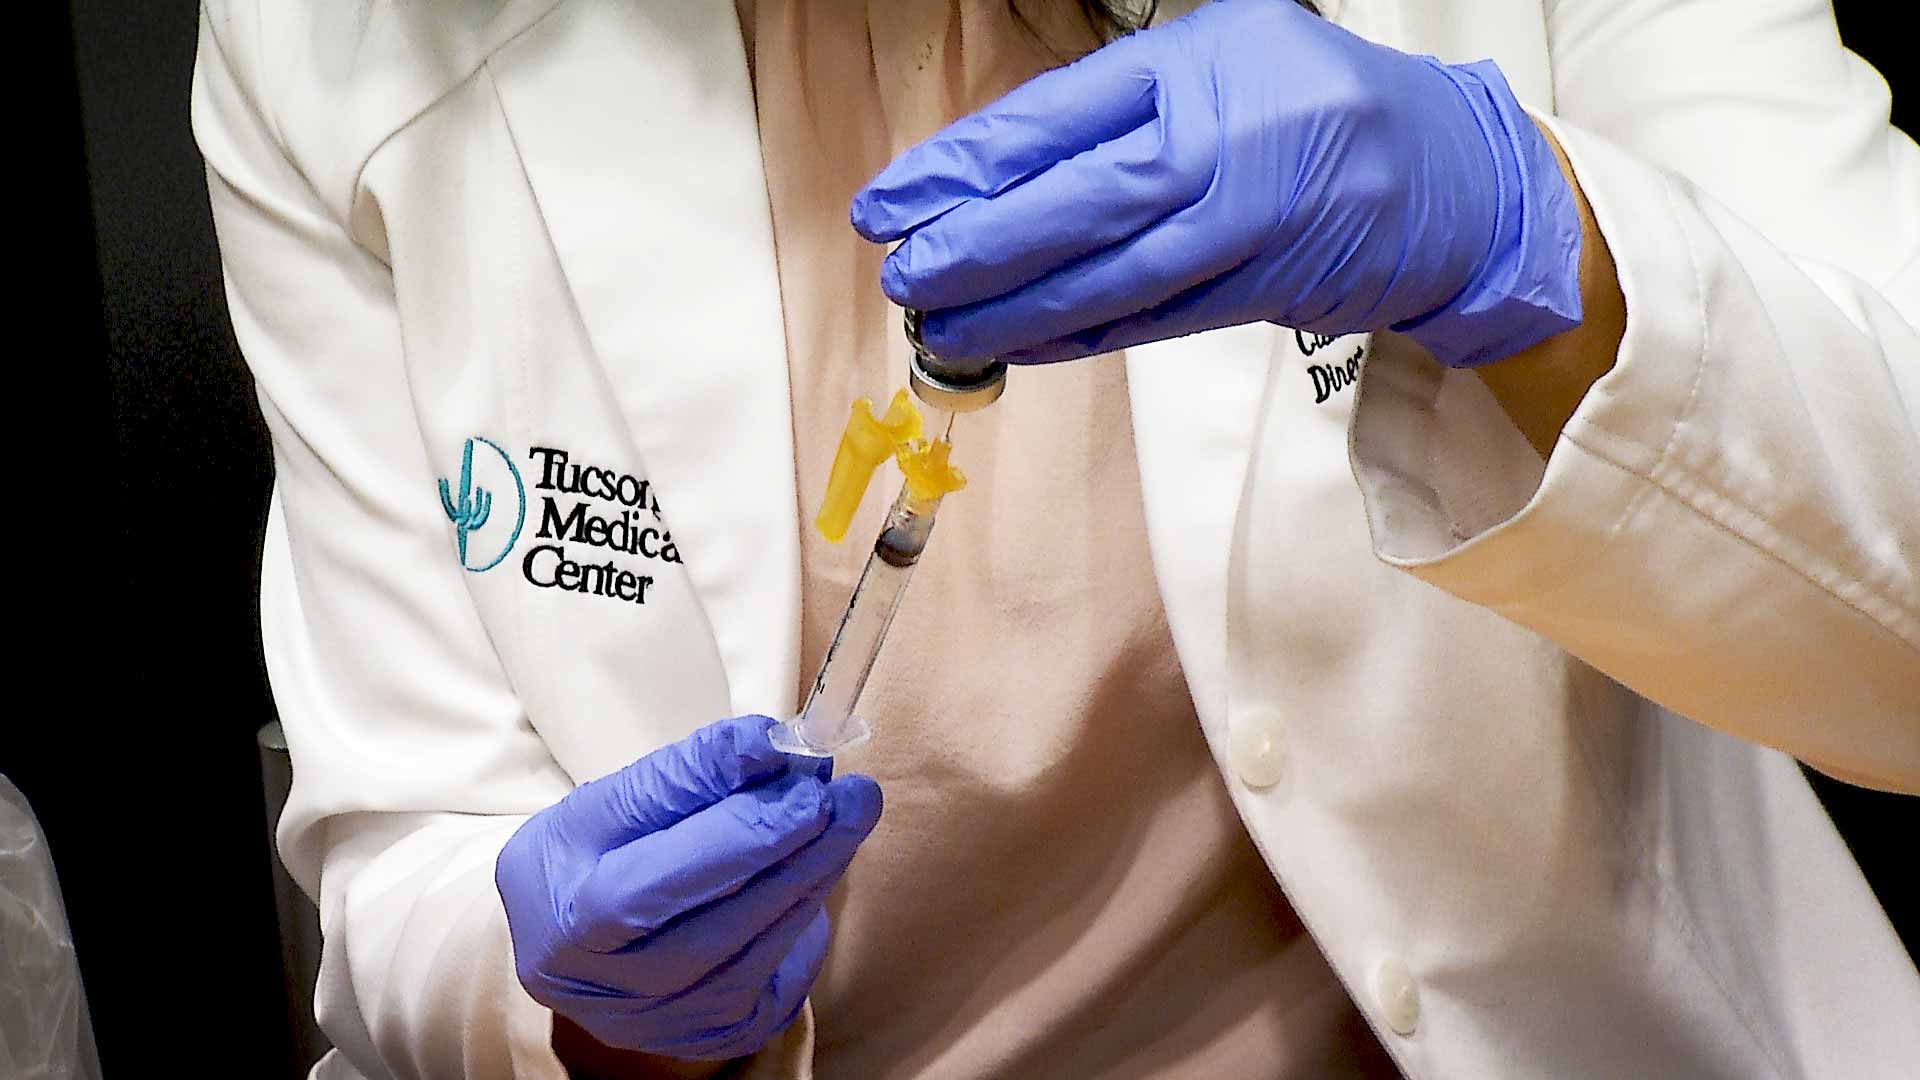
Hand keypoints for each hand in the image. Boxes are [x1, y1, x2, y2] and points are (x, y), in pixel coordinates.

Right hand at [496, 715, 882, 1060]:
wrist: (564, 943)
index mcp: (567, 924)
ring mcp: (662, 1024)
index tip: (794, 772)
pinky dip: (804, 916)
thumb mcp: (605, 806)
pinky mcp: (708, 1038)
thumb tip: (767, 742)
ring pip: (756, 952)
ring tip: (849, 813)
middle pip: (714, 926)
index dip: (731, 831)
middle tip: (848, 795)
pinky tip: (820, 867)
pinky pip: (776, 977)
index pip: (651, 885)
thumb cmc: (584, 860)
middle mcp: (609, 991)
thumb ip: (684, 776)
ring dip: (813, 876)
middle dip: (791, 851)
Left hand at [852, 0, 1581, 368]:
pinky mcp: (1260, 291)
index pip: (1052, 121)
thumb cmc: (1314, 102)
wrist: (1449, 177)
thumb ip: (1118, 103)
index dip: (961, 169)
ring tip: (942, 325)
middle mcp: (1221, 142)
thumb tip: (996, 167)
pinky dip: (1077, 335)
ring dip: (1014, 311)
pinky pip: (1148, 321)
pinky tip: (1020, 343)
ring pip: (1107, 279)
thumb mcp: (1220, 55)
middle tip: (904, 276)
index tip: (891, 203)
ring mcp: (1245, 224)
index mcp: (1196, 65)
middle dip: (974, 249)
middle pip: (1072, 205)